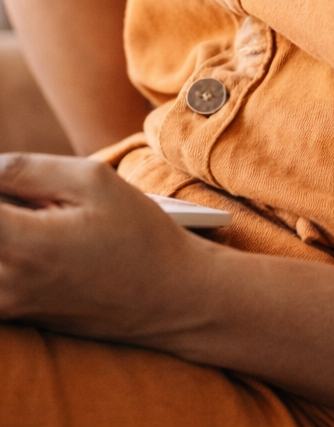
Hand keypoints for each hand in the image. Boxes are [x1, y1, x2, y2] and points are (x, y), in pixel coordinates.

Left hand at [0, 153, 210, 346]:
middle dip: (4, 202)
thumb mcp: (91, 181)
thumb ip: (27, 169)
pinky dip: (10, 246)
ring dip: (7, 224)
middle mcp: (4, 284)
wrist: (165, 298)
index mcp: (22, 246)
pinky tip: (39, 233)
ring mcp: (6, 306)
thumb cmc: (135, 232)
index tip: (12, 178)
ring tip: (40, 215)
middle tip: (36, 198)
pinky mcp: (13, 315)